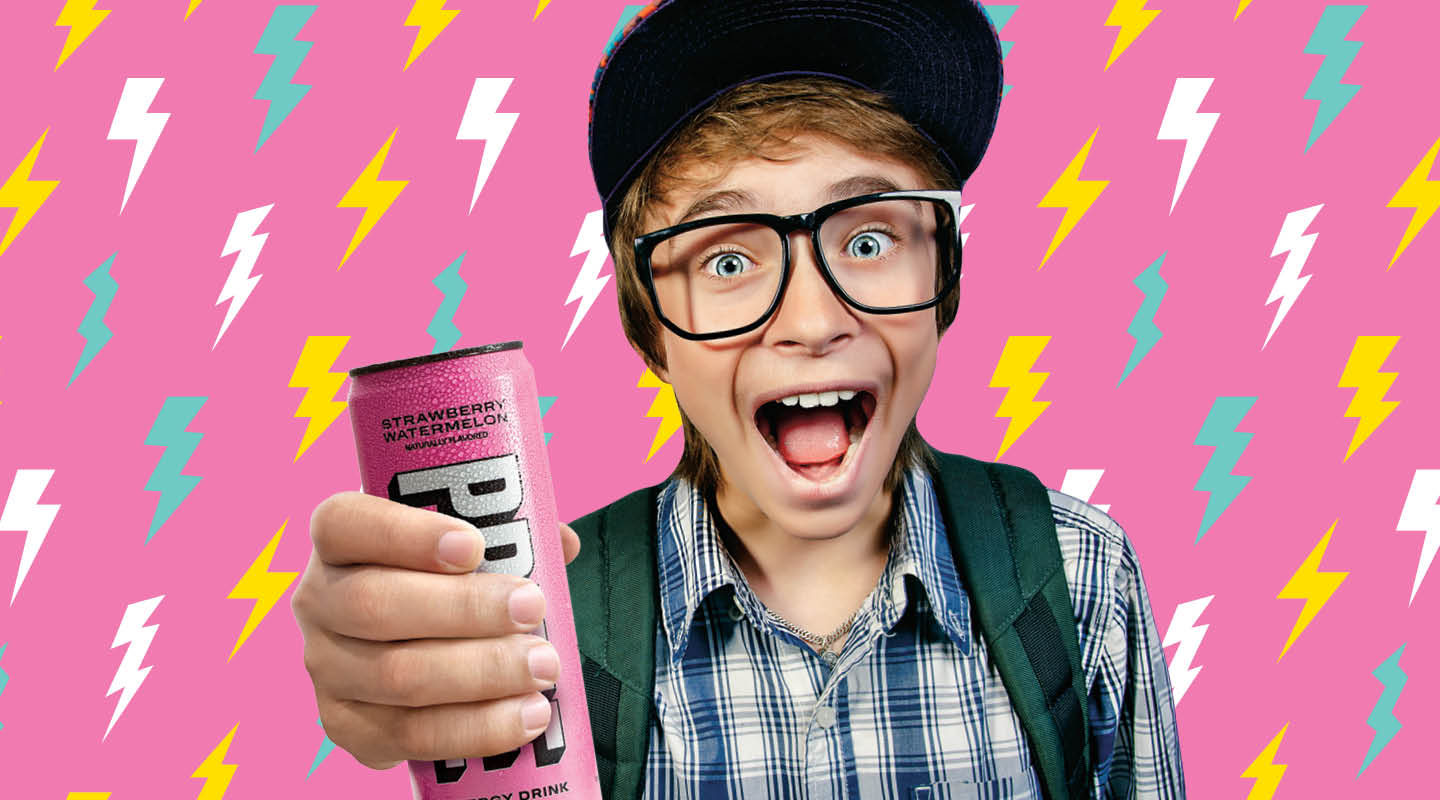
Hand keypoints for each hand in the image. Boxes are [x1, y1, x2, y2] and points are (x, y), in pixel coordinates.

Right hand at [292, 491, 581, 769]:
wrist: (413, 646)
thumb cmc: (445, 579)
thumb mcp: (466, 544)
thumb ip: (510, 532)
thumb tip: (560, 543)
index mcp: (337, 540)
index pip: (347, 524)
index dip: (406, 534)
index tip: (474, 546)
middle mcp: (317, 601)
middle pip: (376, 605)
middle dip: (465, 609)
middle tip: (533, 607)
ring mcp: (325, 668)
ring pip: (397, 676)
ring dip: (481, 673)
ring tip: (543, 667)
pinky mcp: (346, 727)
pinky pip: (410, 735)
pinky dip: (476, 728)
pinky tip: (525, 715)